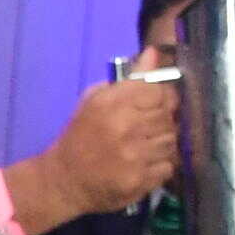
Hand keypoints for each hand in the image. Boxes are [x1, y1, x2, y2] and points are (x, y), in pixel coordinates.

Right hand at [36, 77, 180, 223]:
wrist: (63, 181)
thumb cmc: (79, 137)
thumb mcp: (95, 100)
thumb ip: (129, 78)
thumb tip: (153, 53)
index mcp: (112, 104)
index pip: (159, 92)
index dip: (162, 97)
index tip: (155, 104)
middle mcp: (125, 128)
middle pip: (168, 117)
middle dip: (163, 121)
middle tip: (149, 128)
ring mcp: (134, 156)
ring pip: (171, 142)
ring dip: (163, 143)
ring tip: (147, 146)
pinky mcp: (139, 180)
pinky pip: (167, 166)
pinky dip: (160, 165)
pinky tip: (145, 164)